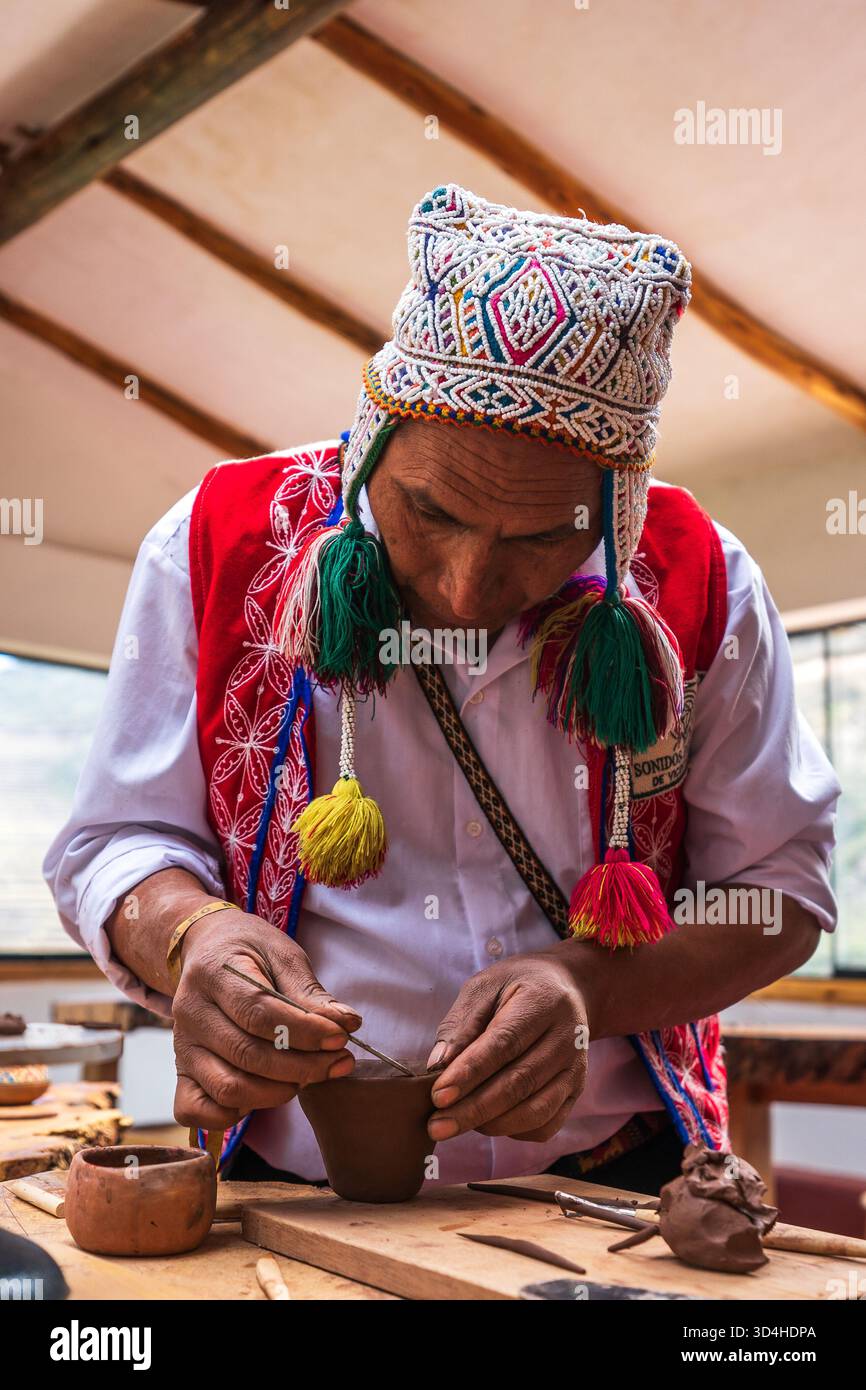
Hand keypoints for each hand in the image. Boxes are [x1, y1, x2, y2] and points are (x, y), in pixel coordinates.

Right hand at [171, 907, 361, 1132]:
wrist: (207, 949)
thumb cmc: (250, 953)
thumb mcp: (283, 955)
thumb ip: (310, 993)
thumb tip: (347, 1024)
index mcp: (213, 973)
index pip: (258, 1012)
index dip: (304, 1031)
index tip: (340, 1038)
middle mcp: (190, 1013)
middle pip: (246, 1054)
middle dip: (302, 1067)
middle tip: (338, 1062)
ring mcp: (181, 1047)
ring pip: (227, 1088)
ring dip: (277, 1092)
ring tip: (307, 1076)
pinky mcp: (181, 1073)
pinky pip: (195, 1110)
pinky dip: (232, 1116)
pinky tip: (265, 1093)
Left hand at [425, 952, 587, 1143]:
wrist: (564, 988)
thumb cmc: (516, 986)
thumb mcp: (484, 987)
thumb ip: (461, 1024)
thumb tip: (438, 1066)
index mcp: (542, 1002)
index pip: (505, 1043)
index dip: (471, 1072)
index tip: (439, 1095)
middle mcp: (567, 1037)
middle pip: (520, 1082)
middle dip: (474, 1109)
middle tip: (436, 1126)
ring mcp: (576, 1067)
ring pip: (535, 1110)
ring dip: (491, 1124)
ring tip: (455, 1125)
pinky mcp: (576, 1090)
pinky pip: (547, 1124)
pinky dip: (514, 1131)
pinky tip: (487, 1123)